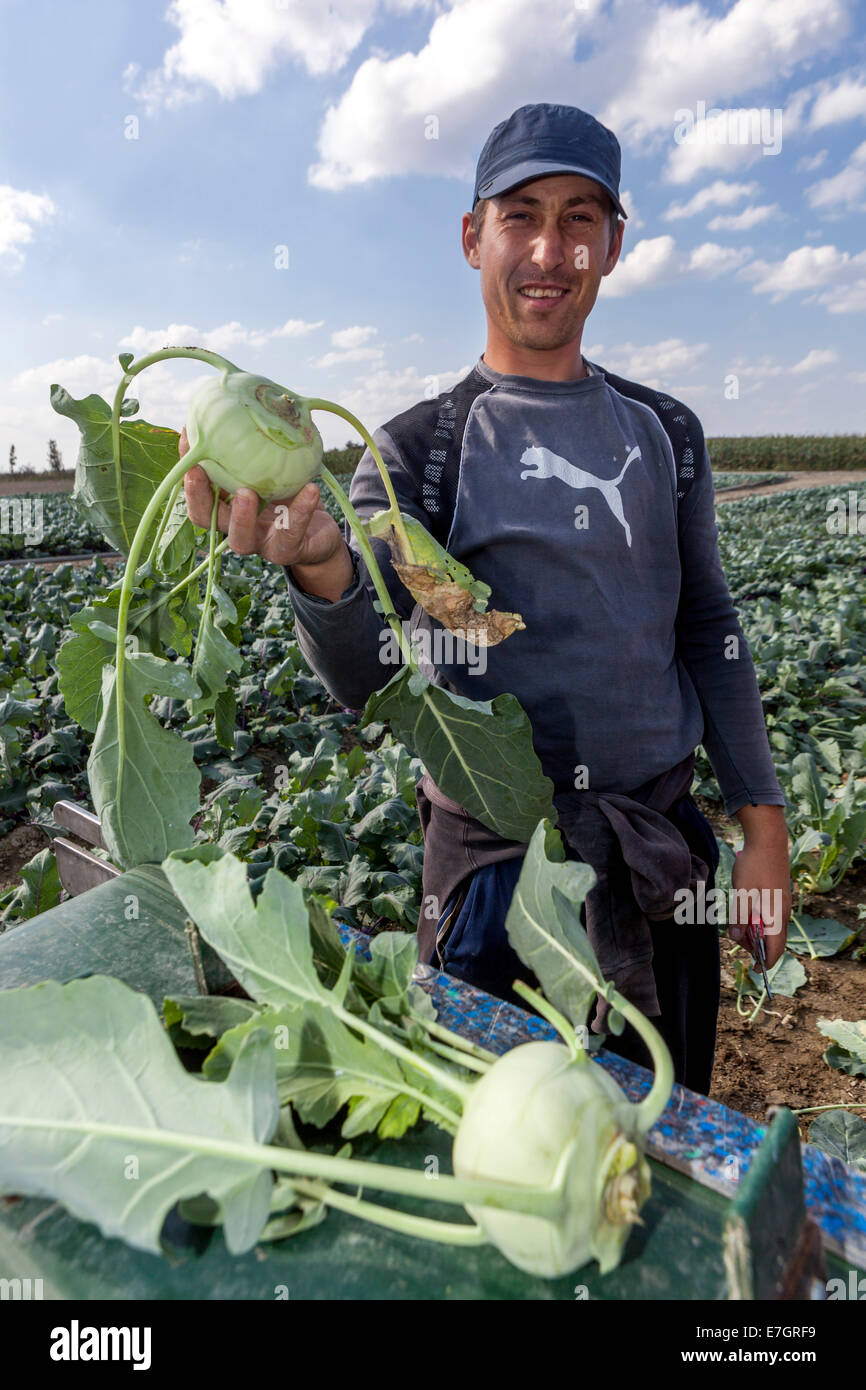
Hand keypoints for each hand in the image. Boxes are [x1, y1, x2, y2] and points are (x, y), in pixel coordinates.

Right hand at [179, 427, 345, 569]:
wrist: (319, 532)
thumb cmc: (289, 495)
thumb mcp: (270, 471)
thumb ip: (253, 449)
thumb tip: (238, 402)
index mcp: (226, 507)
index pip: (197, 492)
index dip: (187, 469)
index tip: (186, 437)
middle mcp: (236, 527)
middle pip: (206, 520)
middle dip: (199, 497)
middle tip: (199, 472)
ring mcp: (260, 543)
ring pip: (241, 539)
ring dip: (241, 517)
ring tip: (247, 493)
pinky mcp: (288, 551)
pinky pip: (292, 533)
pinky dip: (301, 510)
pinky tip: (310, 489)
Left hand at [728, 842, 791, 968]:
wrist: (768, 841)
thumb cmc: (754, 867)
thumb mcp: (742, 895)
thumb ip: (740, 919)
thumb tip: (737, 939)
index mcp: (777, 917)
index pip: (776, 950)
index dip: (766, 963)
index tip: (753, 969)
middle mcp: (783, 913)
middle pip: (772, 940)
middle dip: (754, 944)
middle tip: (735, 934)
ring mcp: (782, 904)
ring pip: (769, 927)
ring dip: (754, 929)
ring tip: (737, 919)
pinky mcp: (779, 896)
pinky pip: (769, 915)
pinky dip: (757, 918)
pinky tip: (745, 908)